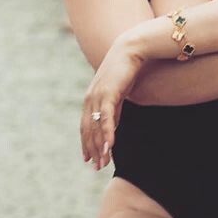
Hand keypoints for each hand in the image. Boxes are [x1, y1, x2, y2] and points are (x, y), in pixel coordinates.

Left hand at [80, 38, 144, 171]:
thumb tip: (111, 126)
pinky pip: (106, 118)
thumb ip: (114, 109)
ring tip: (103, 162)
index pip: (86, 126)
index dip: (86, 143)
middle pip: (88, 130)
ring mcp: (98, 95)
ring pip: (95, 127)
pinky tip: (110, 146)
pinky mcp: (108, 93)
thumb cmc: (126, 70)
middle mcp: (90, 98)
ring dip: (99, 146)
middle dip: (92, 149)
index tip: (89, 159)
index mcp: (91, 98)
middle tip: (96, 167)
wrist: (131, 50)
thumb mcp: (118, 94)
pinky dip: (107, 133)